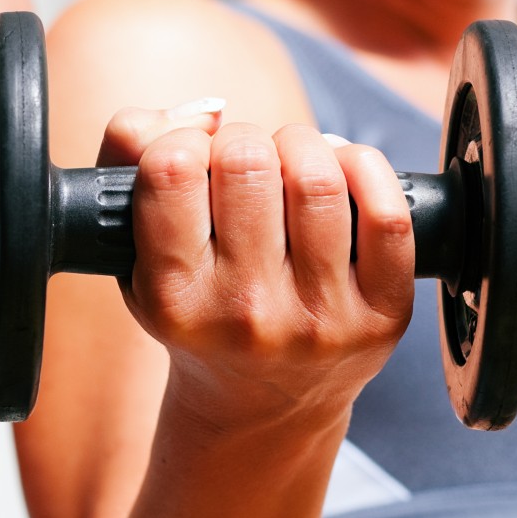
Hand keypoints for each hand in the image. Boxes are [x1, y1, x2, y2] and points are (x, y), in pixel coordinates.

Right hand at [100, 105, 414, 432]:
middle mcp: (243, 314)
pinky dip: (366, 168)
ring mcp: (317, 319)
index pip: (172, 169)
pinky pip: (387, 213)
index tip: (192, 157)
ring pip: (319, 178)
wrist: (259, 406)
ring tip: (292, 162)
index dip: (183, 140)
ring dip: (304, 145)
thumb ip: (129, 157)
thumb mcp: (133, 253)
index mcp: (173, 299)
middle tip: (244, 162)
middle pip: (249, 161)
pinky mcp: (380, 318)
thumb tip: (207, 111)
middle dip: (245, 139)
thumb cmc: (196, 311)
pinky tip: (343, 172)